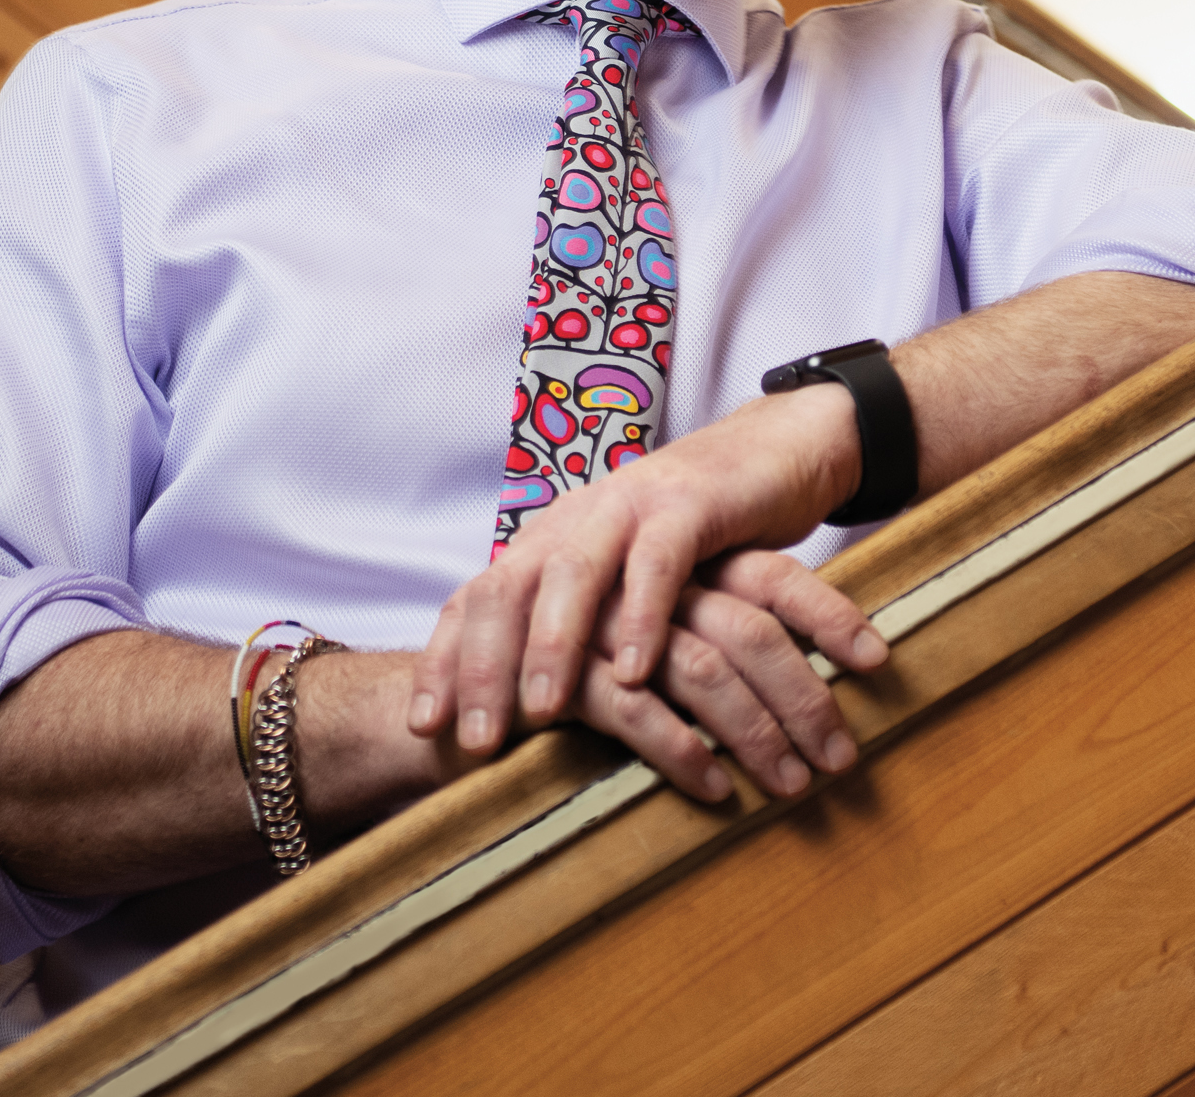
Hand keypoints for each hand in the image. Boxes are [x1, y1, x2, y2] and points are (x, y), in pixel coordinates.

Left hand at [408, 384, 879, 757]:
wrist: (769, 455)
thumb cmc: (693, 537)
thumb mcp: (623, 584)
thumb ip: (583, 631)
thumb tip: (530, 715)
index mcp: (549, 539)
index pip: (476, 599)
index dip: (446, 660)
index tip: (425, 729)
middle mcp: (575, 518)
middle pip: (506, 589)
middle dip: (484, 666)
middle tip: (476, 741)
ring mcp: (628, 504)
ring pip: (571, 573)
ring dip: (553, 645)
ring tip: (542, 711)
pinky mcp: (687, 504)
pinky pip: (656, 563)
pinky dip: (641, 616)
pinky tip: (634, 671)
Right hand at [570, 550, 884, 801]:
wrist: (453, 683)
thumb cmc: (562, 667)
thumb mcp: (638, 641)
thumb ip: (698, 643)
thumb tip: (792, 688)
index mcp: (671, 561)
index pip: (768, 576)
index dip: (827, 614)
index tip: (880, 663)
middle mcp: (644, 583)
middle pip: (748, 629)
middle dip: (803, 697)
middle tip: (842, 760)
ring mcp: (603, 625)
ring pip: (703, 668)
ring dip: (757, 732)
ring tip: (792, 786)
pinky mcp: (562, 675)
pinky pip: (637, 712)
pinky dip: (683, 750)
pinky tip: (715, 788)